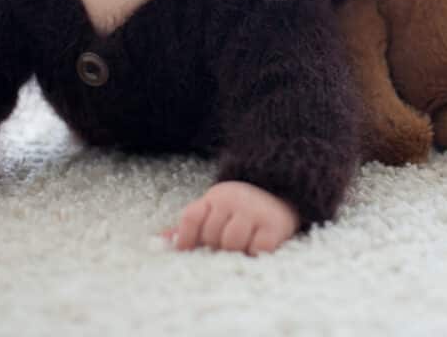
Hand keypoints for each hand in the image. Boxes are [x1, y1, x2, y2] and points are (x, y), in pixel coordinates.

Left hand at [165, 181, 299, 255]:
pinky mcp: (275, 224)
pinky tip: (257, 249)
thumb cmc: (244, 211)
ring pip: (232, 243)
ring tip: (242, 249)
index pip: (191, 217)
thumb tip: (159, 240)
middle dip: (216, 247)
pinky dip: (255, 253)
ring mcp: (255, 210)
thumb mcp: (216, 211)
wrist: (286, 192)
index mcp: (216, 196)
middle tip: (226, 248)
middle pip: (211, 235)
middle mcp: (235, 199)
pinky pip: (257, 248)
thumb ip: (191, 226)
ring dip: (235, 252)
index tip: (188, 251)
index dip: (185, 238)